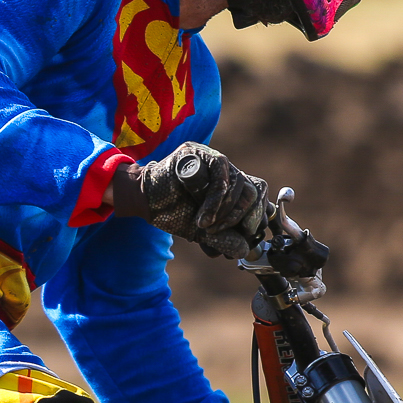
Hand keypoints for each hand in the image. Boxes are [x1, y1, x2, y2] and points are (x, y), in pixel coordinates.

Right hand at [116, 143, 272, 259]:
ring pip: (239, 183)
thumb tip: (244, 251)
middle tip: (224, 233)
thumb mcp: (202, 231)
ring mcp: (212, 158)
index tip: (247, 236)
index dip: (257, 216)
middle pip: (253, 189)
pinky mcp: (199, 152)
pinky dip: (215, 202)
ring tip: (206, 227)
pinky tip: (203, 218)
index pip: (258, 195)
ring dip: (226, 212)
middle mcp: (226, 169)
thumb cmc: (174, 212)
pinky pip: (220, 175)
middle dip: (243, 217)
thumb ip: (224, 239)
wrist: (145, 201)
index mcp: (232, 185)